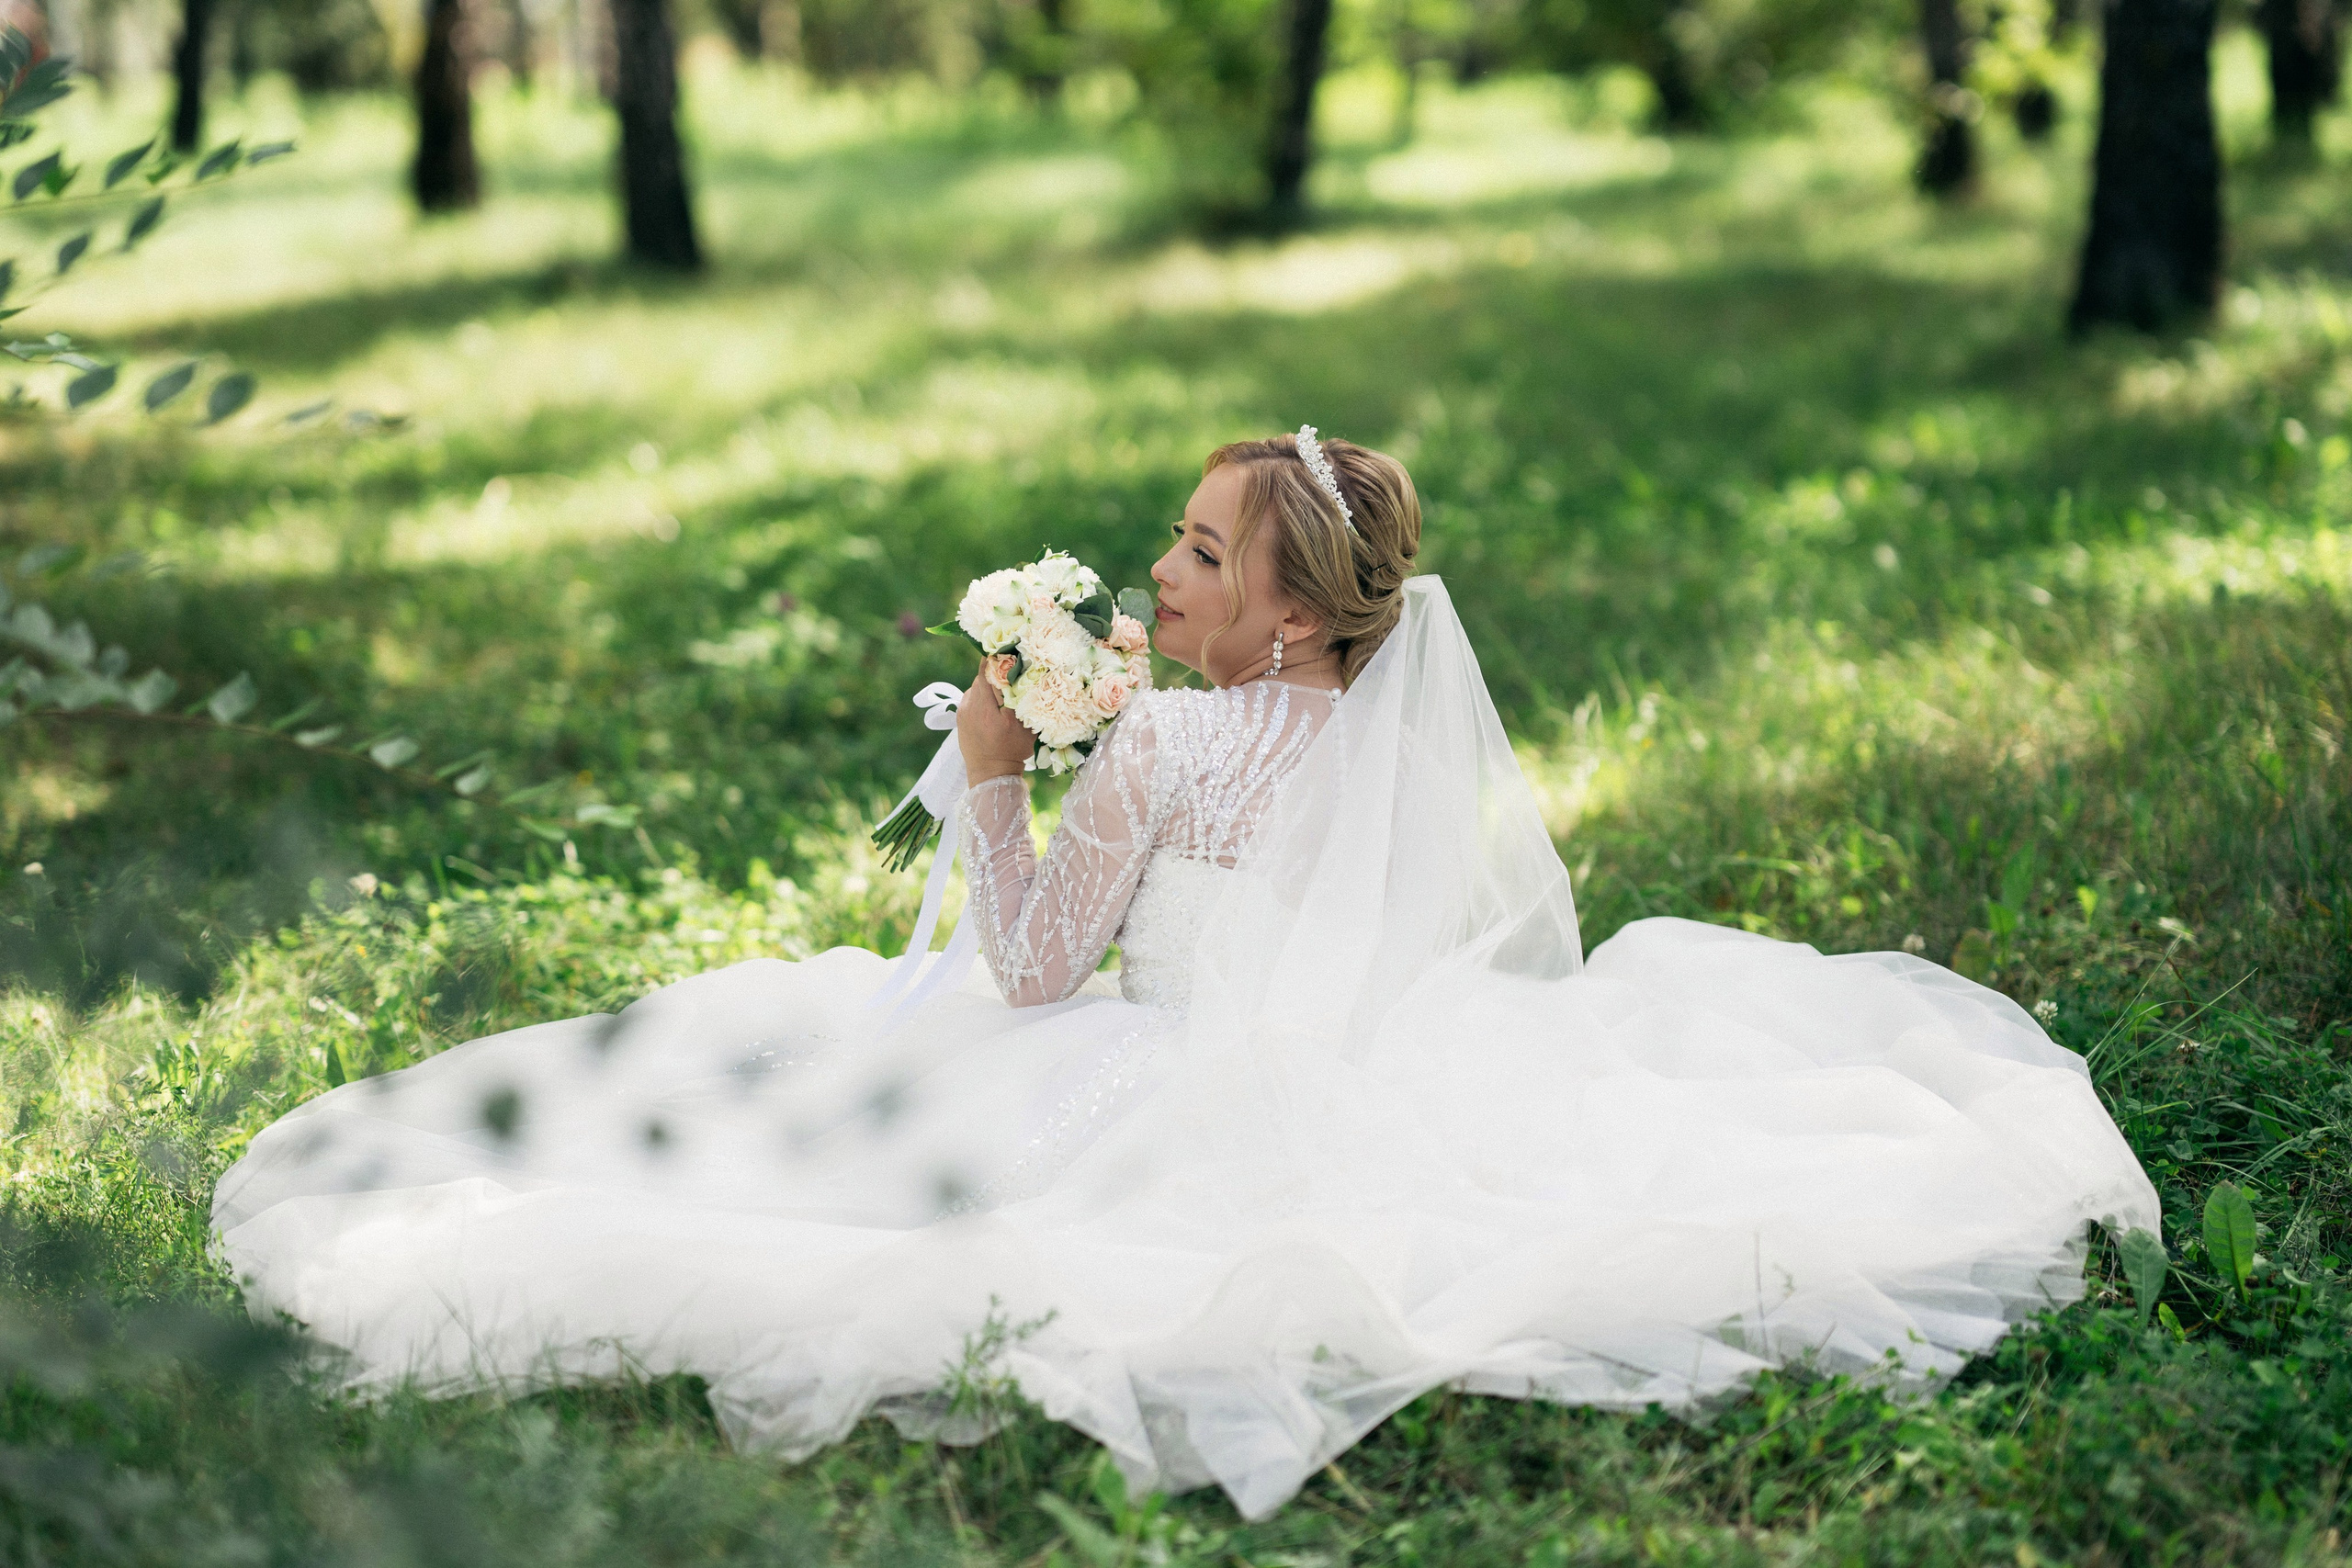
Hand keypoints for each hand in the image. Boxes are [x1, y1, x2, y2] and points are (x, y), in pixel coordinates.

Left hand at [956, 662, 1033, 782]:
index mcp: (984, 705)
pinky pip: (972, 699)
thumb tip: (1024, 675)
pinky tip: (994, 708)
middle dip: (996, 674)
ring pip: (976, 687)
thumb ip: (1021, 699)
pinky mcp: (960, 718)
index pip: (986, 669)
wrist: (990, 774)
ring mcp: (962, 711)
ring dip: (989, 687)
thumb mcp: (1023, 725)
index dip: (998, 659)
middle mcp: (969, 705)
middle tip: (1013, 675)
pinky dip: (983, 698)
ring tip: (1004, 695)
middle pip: (982, 677)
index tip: (1011, 654)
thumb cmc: (1011, 750)